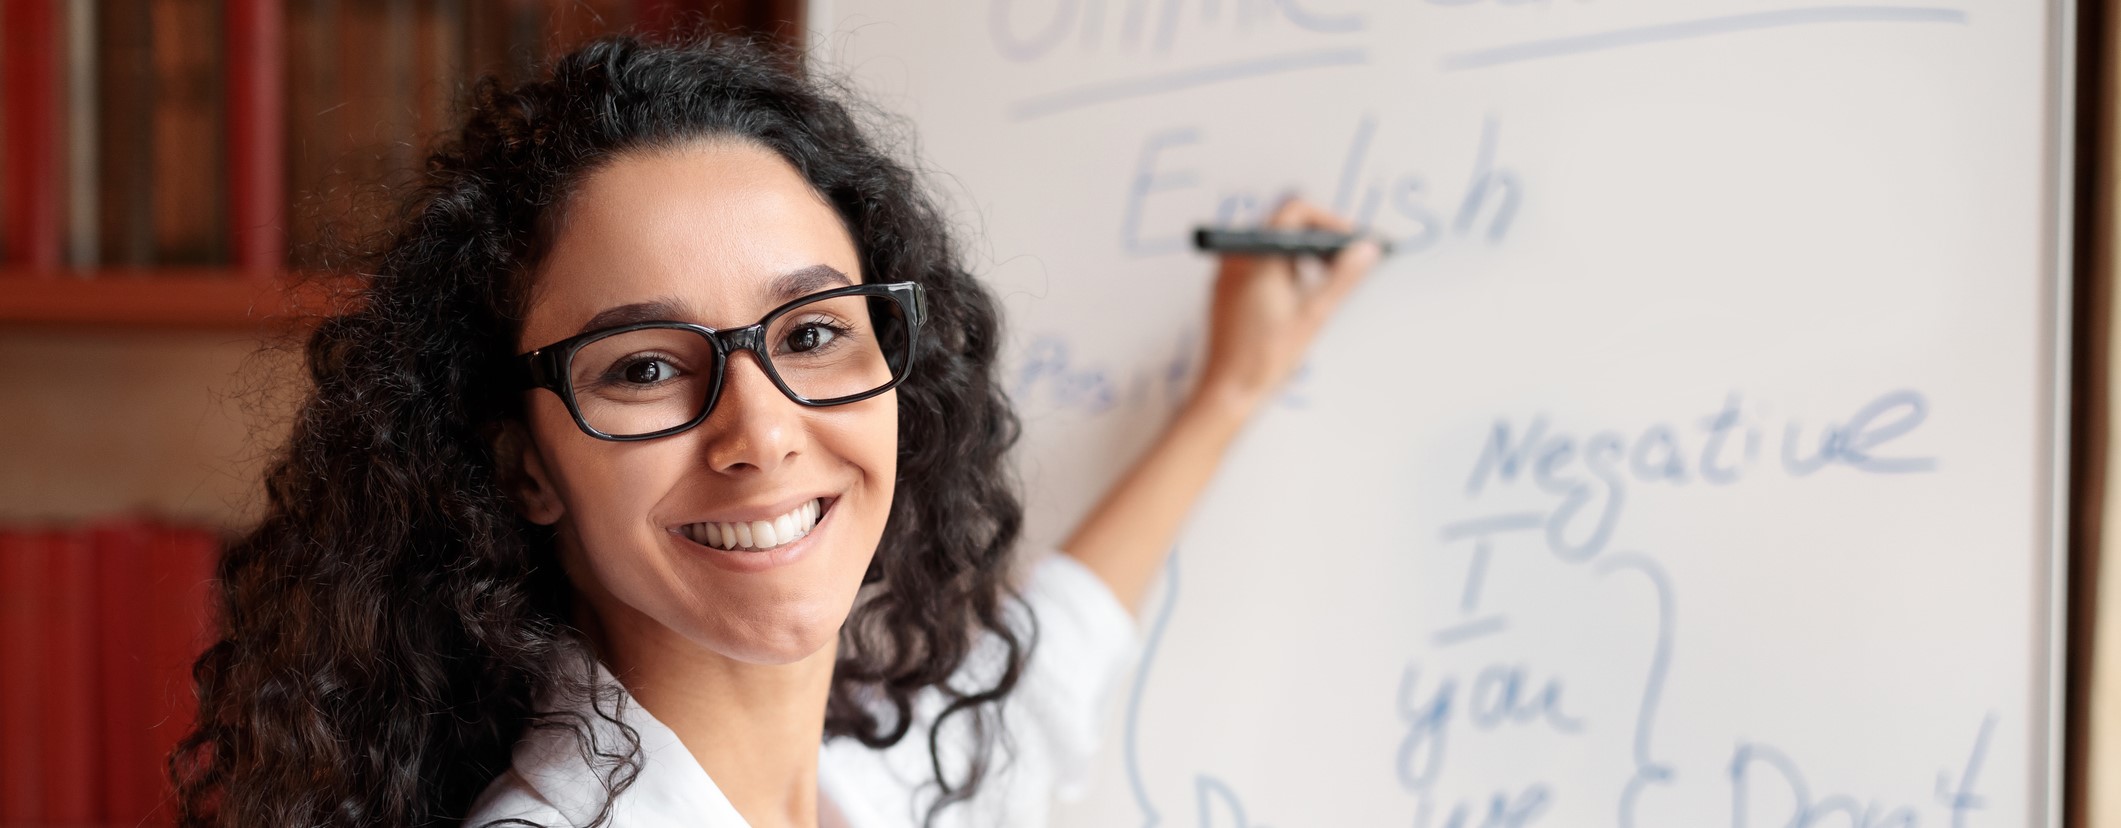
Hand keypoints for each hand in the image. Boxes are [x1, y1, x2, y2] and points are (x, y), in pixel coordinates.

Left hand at [1194, 198, 1383, 416]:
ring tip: (1327, 281)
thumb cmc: (1263, 358)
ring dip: (1304, 255)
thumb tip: (1365, 250)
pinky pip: (1259, 262)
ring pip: (1273, 245)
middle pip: (1284, 225)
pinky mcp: (1227, 288)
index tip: (1350, 241)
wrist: (1228, 390)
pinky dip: (1285, 268)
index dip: (1329, 221)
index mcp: (1256, 255)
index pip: (1296, 211)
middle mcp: (1237, 257)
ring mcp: (1228, 272)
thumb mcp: (1313, 314)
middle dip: (1319, 239)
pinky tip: (1301, 295)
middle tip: (1346, 261)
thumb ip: (1342, 278)